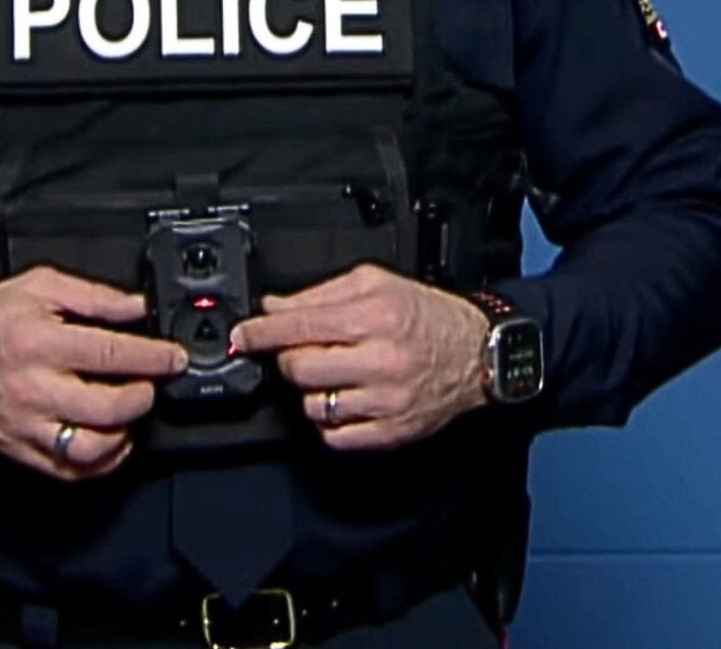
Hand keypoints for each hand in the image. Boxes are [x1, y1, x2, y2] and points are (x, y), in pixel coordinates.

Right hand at [0, 265, 187, 481]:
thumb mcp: (41, 286)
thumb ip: (95, 297)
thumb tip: (137, 308)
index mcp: (42, 343)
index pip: (113, 354)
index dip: (154, 358)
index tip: (174, 359)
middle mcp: (35, 388)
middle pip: (108, 407)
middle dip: (143, 396)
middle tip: (152, 385)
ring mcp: (28, 425)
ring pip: (92, 448)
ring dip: (125, 433)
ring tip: (130, 414)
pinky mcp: (21, 448)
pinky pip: (69, 469)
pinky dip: (100, 461)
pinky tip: (110, 440)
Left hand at [230, 263, 491, 451]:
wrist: (477, 353)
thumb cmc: (426, 316)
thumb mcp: (375, 284)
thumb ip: (320, 294)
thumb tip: (273, 308)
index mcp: (374, 317)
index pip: (299, 327)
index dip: (261, 333)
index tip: (244, 337)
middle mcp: (380, 361)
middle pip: (299, 370)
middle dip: (289, 359)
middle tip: (301, 351)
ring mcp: (386, 401)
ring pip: (313, 406)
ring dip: (311, 391)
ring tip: (332, 374)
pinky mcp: (391, 432)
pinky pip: (335, 436)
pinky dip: (328, 421)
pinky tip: (343, 399)